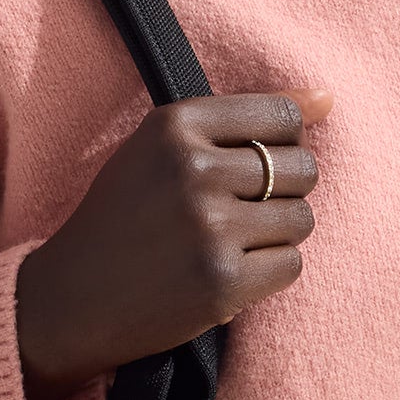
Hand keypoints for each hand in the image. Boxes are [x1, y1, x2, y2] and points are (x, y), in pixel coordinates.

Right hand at [15, 88, 330, 399]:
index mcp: (174, 125)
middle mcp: (193, 170)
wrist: (70, 301)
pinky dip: (267, 274)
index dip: (279, 147)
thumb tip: (328, 99)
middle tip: (237, 215)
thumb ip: (240, 120)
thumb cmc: (121, 220)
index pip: (281, 118)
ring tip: (230, 245)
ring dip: (275, 236)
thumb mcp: (160, 151)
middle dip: (281, 194)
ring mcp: (209, 228)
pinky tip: (227, 274)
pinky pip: (291, 265)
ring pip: (301, 219)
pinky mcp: (223, 281)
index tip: (249, 171)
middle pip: (302, 169)